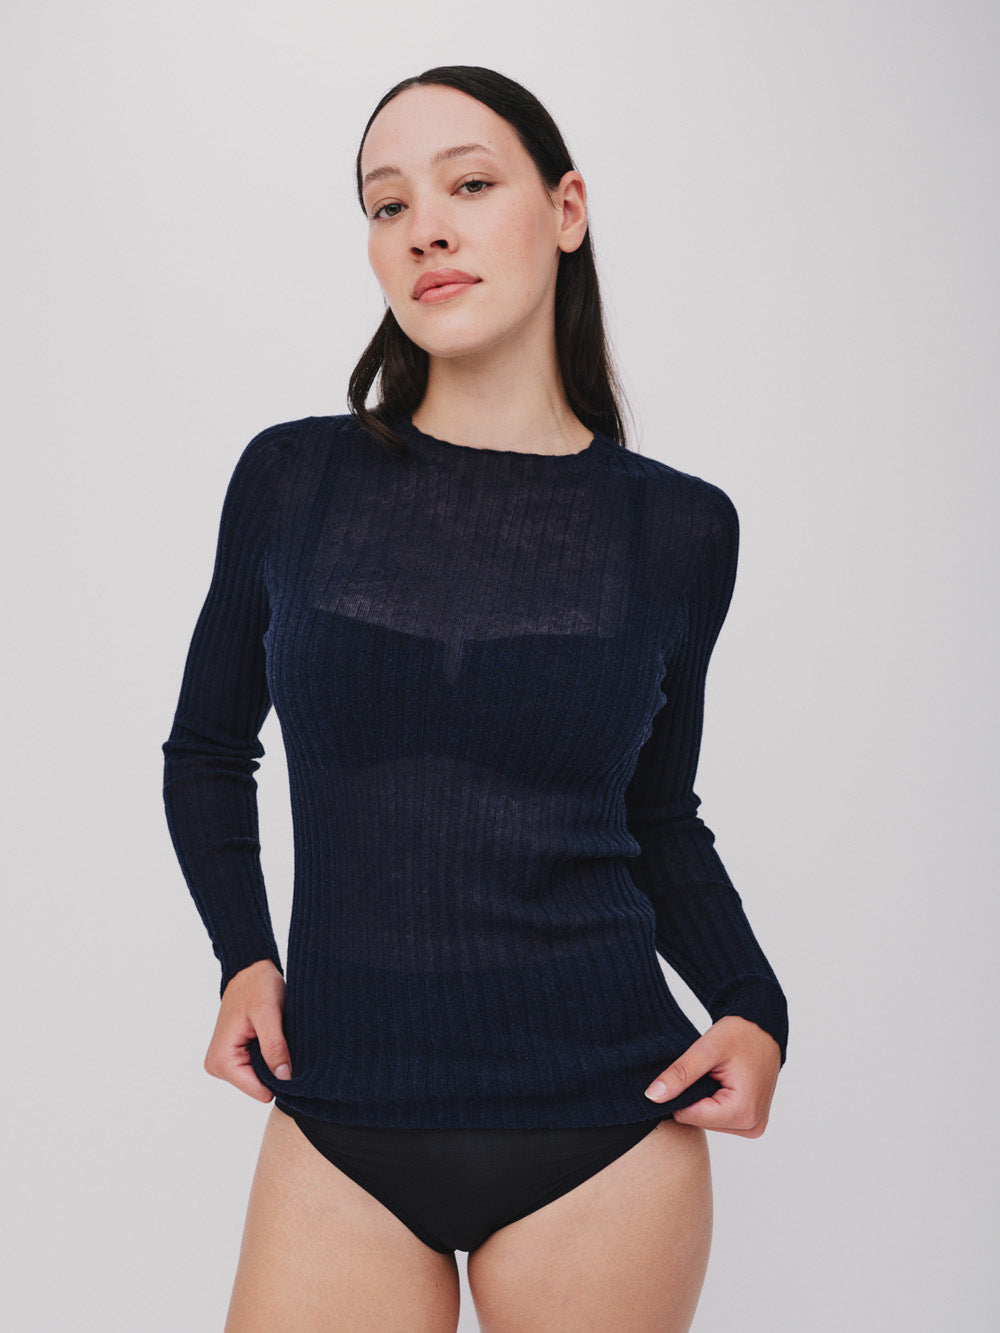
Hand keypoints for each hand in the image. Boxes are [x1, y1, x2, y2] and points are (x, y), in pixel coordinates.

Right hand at [203, 959, 292, 1102]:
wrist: (250, 970)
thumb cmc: (258, 986)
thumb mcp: (269, 1014)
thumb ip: (274, 1047)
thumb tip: (284, 1078)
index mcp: (222, 1060)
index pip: (259, 1092)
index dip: (280, 1076)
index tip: (289, 1054)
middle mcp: (217, 1066)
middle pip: (259, 1087)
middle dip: (275, 1067)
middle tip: (281, 1040)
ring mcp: (223, 1064)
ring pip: (260, 1079)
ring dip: (272, 1060)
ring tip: (274, 1035)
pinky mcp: (231, 1058)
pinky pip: (256, 1068)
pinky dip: (268, 1056)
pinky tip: (269, 1038)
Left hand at [644, 1015, 780, 1136]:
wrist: (763, 1029)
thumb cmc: (740, 1034)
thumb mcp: (706, 1050)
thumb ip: (679, 1074)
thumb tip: (652, 1097)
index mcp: (742, 1112)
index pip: (689, 1115)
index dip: (681, 1092)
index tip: (689, 1071)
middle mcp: (751, 1126)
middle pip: (699, 1121)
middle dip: (694, 1096)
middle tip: (705, 1070)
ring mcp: (753, 1127)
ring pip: (707, 1121)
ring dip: (703, 1099)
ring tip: (714, 1075)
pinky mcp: (750, 1123)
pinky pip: (719, 1119)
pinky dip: (713, 1103)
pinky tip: (719, 1083)